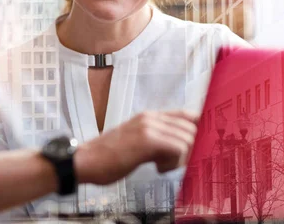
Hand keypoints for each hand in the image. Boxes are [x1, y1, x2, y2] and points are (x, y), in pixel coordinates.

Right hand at [74, 110, 196, 184]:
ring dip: (181, 158)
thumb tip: (181, 149)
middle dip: (190, 149)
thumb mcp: (135, 143)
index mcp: (149, 117)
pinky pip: (179, 147)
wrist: (85, 161)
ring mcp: (149, 127)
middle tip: (173, 163)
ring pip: (188, 138)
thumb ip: (156, 140)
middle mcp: (151, 118)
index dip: (198, 131)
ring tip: (161, 166)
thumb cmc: (108, 157)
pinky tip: (158, 168)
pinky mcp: (147, 140)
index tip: (195, 148)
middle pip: (191, 128)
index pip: (187, 115)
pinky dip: (174, 162)